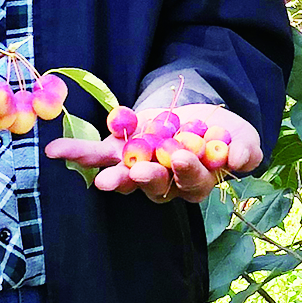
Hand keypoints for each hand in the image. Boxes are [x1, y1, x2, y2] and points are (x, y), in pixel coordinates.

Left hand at [45, 102, 261, 203]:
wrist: (203, 116)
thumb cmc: (226, 136)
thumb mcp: (242, 138)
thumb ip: (245, 150)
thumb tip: (237, 160)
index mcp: (195, 183)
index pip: (191, 184)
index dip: (186, 173)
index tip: (181, 159)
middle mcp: (164, 181)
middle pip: (153, 187)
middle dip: (143, 180)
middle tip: (133, 175)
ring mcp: (139, 166)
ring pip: (122, 175)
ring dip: (109, 175)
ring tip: (98, 177)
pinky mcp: (120, 148)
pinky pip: (97, 153)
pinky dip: (77, 153)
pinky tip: (56, 151)